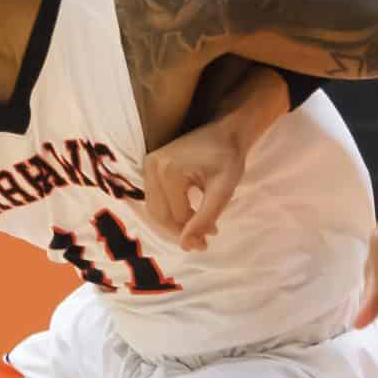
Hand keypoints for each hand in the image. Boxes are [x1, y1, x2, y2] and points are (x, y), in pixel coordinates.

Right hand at [142, 118, 249, 253]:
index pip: (175, 214)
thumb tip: (185, 246)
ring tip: (199, 227)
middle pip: (159, 213)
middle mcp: (152, 166)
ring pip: (156, 208)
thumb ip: (204, 218)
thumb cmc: (229, 157)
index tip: (210, 239)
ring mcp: (149, 164)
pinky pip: (156, 197)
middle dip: (179, 230)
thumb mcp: (222, 190)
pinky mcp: (151, 165)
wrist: (227, 131)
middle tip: (202, 241)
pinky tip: (191, 213)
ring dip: (175, 222)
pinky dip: (171, 209)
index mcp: (168, 170)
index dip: (192, 232)